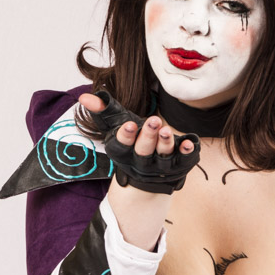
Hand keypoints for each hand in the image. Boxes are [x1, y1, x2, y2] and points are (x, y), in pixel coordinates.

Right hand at [79, 92, 199, 193]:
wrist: (149, 177)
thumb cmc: (130, 144)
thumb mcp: (115, 128)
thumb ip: (103, 112)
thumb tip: (84, 97)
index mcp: (123, 153)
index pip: (122, 145)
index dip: (126, 135)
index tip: (130, 124)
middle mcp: (140, 162)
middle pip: (143, 150)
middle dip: (148, 136)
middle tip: (153, 120)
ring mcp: (160, 167)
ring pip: (163, 155)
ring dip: (165, 143)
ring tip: (166, 129)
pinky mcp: (179, 166)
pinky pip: (184, 160)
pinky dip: (187, 152)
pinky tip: (189, 143)